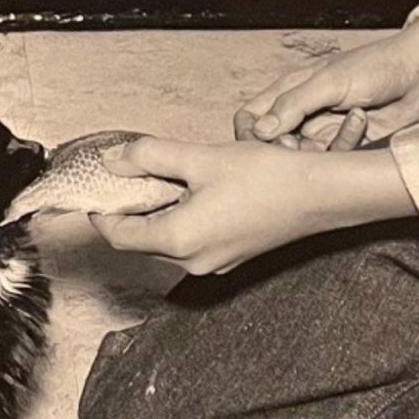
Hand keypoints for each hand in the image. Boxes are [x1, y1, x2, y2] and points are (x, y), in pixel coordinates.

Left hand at [85, 135, 411, 275]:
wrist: (320, 195)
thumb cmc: (267, 177)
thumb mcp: (202, 158)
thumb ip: (152, 157)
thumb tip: (114, 160)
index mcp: (179, 239)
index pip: (119, 235)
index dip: (102, 212)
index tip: (97, 190)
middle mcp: (193, 261)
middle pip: (142, 239)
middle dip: (131, 209)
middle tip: (128, 175)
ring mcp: (215, 262)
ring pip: (168, 240)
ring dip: (158, 211)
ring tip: (163, 176)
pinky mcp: (232, 255)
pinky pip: (192, 240)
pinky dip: (182, 217)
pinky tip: (194, 189)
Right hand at [233, 21, 418, 149]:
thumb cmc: (376, 65)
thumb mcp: (329, 81)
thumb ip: (292, 105)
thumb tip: (259, 131)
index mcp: (289, 90)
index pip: (249, 118)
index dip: (248, 134)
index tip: (263, 142)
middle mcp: (303, 114)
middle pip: (273, 146)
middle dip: (284, 149)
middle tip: (300, 144)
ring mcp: (326, 132)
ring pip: (304, 158)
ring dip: (320, 148)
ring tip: (346, 121)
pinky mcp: (349, 148)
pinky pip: (334, 161)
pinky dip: (346, 144)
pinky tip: (363, 121)